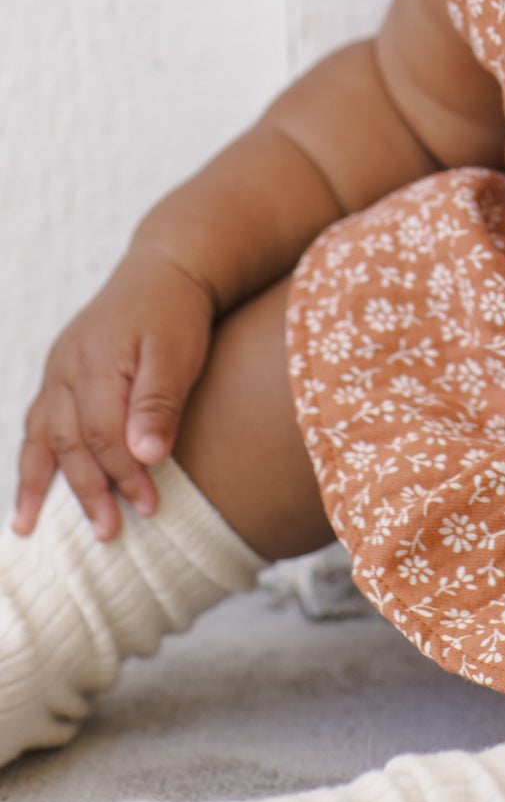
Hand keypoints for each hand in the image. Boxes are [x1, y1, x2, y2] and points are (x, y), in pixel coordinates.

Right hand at [11, 260, 217, 540]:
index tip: (149, 507)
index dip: (124, 475)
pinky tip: (28, 490)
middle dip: (89, 490)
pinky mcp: (58, 374)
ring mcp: (57, 371)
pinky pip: (36, 424)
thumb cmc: (178, 312)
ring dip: (40, 485)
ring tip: (29, 529)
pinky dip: (31, 460)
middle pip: (70, 443)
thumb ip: (159, 402)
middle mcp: (66, 369)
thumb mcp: (178, 352)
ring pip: (42, 437)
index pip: (103, 436)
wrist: (167, 269)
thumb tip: (146, 456)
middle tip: (108, 532)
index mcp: (95, 364)